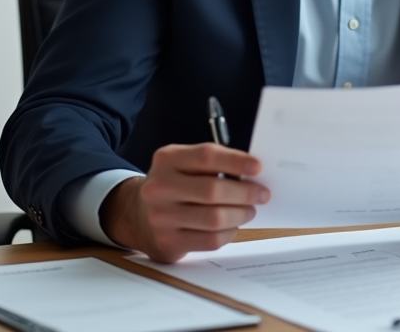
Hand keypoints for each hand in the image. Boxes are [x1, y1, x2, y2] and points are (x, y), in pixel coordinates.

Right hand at [101, 143, 268, 262]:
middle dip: (245, 193)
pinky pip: (210, 240)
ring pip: (214, 218)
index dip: (236, 161)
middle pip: (212, 190)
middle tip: (262, 194)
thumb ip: (212, 164)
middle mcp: (159, 187)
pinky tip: (232, 226)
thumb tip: (253, 174)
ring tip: (249, 210)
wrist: (137, 215)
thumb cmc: (174, 186)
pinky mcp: (168, 242)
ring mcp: (160, 217)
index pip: (206, 156)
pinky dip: (229, 233)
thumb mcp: (184, 164)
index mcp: (167, 160)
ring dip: (240, 214)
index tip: (258, 167)